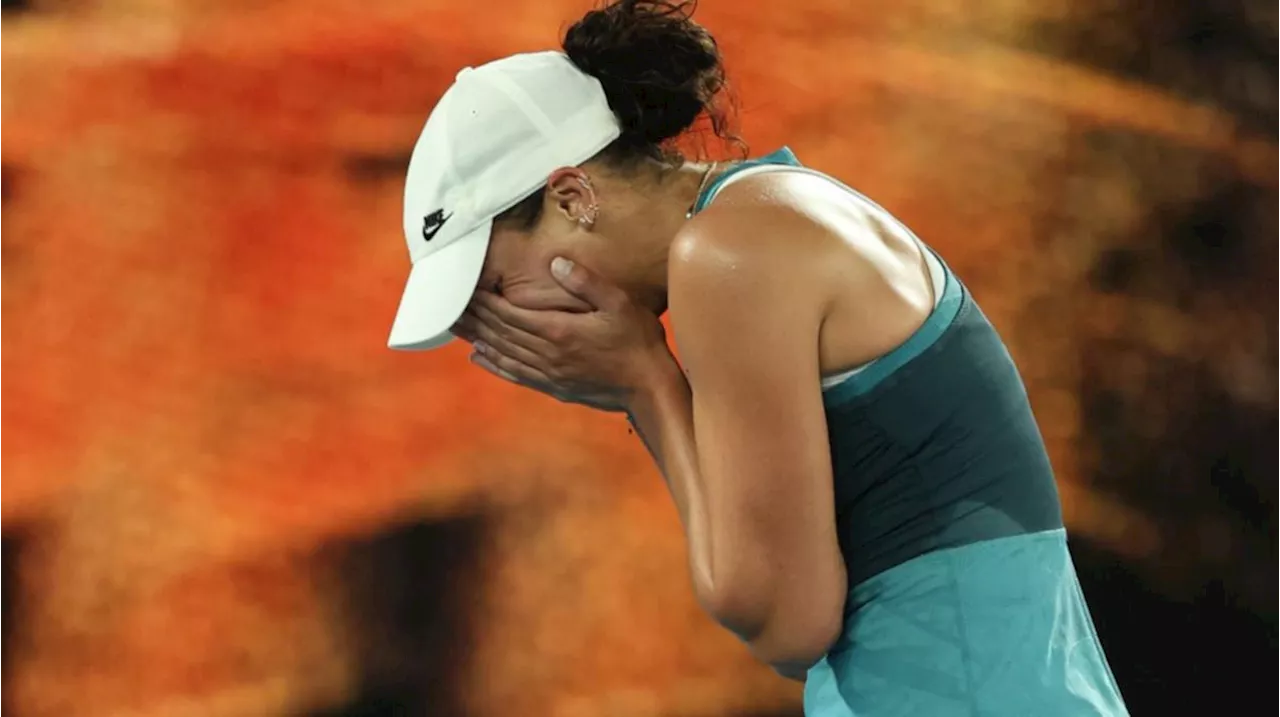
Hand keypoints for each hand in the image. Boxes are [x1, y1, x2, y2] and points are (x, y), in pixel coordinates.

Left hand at [452, 257, 675, 411]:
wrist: (649, 388)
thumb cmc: (638, 342)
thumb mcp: (618, 303)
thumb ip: (585, 282)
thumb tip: (555, 263)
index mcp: (558, 331)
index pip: (508, 313)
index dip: (484, 301)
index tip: (464, 288)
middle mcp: (547, 354)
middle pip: (499, 333)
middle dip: (473, 317)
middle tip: (447, 304)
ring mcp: (549, 373)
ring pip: (502, 353)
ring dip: (476, 338)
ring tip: (455, 326)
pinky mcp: (555, 386)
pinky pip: (516, 374)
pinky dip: (494, 365)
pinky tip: (480, 358)